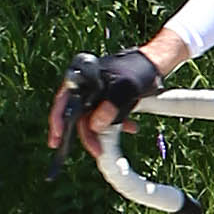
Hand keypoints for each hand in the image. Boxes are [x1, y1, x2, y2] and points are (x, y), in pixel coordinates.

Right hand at [49, 45, 162, 160]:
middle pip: (79, 115)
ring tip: (115, 141)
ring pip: (93, 117)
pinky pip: (106, 115)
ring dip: (104, 131)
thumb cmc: (140, 68)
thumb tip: (96, 126)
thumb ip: (110, 106)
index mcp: (83, 78)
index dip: (57, 123)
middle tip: (96, 150)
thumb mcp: (126, 87)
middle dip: (88, 135)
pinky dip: (116, 123)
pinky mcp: (109, 98)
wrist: (156, 62)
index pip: (63, 102)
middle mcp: (86, 86)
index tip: (57, 140)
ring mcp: (97, 92)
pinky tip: (130, 127)